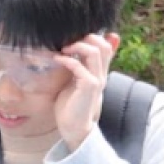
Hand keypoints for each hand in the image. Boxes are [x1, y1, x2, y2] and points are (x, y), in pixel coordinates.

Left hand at [53, 32, 119, 150]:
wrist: (74, 127)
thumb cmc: (70, 105)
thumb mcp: (73, 82)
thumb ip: (75, 68)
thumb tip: (67, 52)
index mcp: (99, 72)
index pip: (106, 46)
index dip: (94, 36)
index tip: (74, 37)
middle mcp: (101, 74)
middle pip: (103, 45)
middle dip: (86, 38)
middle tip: (68, 41)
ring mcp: (97, 80)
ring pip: (95, 52)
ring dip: (77, 46)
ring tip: (63, 49)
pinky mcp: (89, 87)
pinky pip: (80, 66)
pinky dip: (67, 60)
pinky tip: (57, 60)